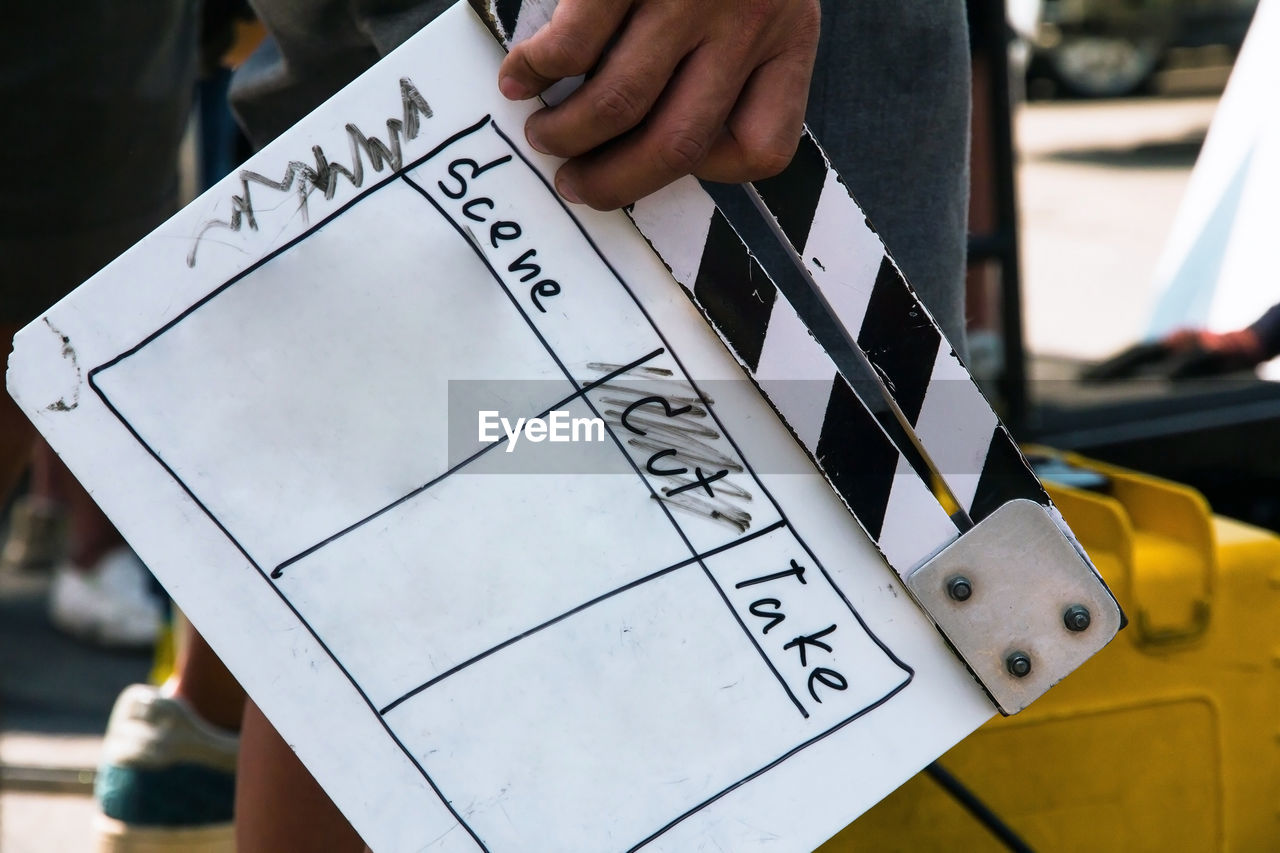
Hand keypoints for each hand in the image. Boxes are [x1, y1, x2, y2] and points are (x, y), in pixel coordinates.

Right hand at [497, 0, 820, 209]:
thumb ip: (731, 54)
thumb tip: (647, 131)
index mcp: (789, 35)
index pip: (764, 146)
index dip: (709, 172)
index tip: (665, 161)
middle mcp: (748, 20)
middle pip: (678, 144)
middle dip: (614, 180)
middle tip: (574, 181)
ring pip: (620, 103)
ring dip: (568, 134)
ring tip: (543, 133)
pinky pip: (575, 43)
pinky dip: (538, 70)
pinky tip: (521, 76)